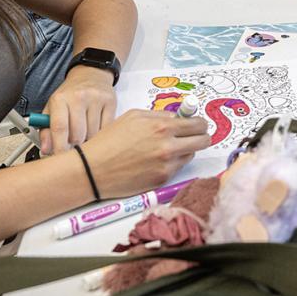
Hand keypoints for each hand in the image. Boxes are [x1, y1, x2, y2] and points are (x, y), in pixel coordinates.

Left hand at [40, 66, 116, 154]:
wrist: (91, 75)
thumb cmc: (70, 94)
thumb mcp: (52, 108)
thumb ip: (46, 130)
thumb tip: (46, 150)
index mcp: (60, 99)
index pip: (59, 127)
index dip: (59, 146)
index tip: (59, 158)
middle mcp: (79, 97)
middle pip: (77, 134)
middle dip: (74, 144)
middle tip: (73, 141)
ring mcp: (96, 99)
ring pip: (93, 133)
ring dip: (88, 139)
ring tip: (84, 131)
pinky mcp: (111, 102)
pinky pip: (106, 128)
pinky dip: (100, 133)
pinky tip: (95, 126)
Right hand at [79, 110, 210, 197]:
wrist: (92, 170)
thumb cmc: (109, 140)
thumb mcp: (134, 117)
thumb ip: (160, 115)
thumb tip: (178, 117)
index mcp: (163, 127)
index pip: (198, 124)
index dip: (199, 123)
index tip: (196, 124)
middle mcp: (169, 147)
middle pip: (203, 141)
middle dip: (201, 136)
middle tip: (193, 135)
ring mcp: (167, 165)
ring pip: (191, 155)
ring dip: (185, 150)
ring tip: (168, 148)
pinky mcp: (162, 180)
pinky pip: (178, 168)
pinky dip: (173, 163)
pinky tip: (157, 160)